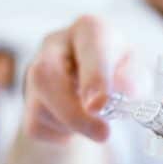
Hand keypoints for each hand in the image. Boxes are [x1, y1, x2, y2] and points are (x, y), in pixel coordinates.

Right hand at [23, 15, 133, 143]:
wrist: (91, 87)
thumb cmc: (117, 73)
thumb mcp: (135, 72)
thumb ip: (133, 79)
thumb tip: (124, 90)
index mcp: (89, 29)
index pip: (90, 44)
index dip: (94, 76)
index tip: (99, 105)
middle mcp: (54, 44)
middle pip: (47, 75)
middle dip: (73, 111)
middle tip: (103, 134)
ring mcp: (33, 72)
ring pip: (40, 105)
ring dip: (73, 125)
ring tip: (98, 127)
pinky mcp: (27, 103)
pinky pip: (38, 126)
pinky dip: (63, 135)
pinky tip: (76, 123)